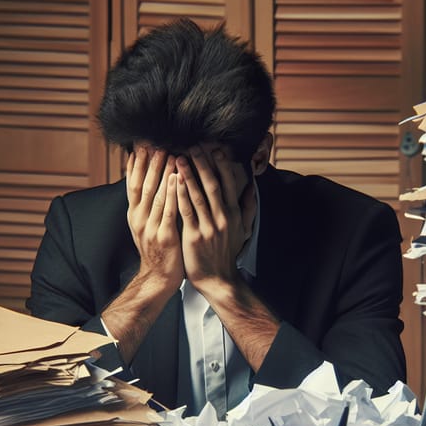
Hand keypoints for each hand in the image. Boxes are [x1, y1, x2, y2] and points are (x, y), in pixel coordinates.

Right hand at [126, 146, 183, 295]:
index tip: (141, 143)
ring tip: (168, 152)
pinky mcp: (164, 237)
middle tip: (155, 141)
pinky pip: (168, 210)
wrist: (158, 280)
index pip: (132, 183)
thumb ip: (147, 206)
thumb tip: (150, 182)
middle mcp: (139, 219)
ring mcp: (150, 228)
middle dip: (148, 162)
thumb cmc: (159, 252)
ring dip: (161, 172)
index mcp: (134, 215)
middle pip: (142, 184)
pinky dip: (172, 193)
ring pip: (155, 194)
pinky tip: (177, 178)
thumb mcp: (147, 226)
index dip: (136, 163)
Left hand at [175, 146, 256, 295]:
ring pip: (198, 195)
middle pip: (213, 185)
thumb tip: (252, 188)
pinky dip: (180, 194)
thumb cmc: (227, 254)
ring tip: (178, 157)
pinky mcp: (194, 236)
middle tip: (193, 146)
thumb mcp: (243, 231)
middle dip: (203, 164)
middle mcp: (223, 218)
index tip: (215, 149)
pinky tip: (173, 181)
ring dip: (188, 174)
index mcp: (234, 214)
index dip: (222, 165)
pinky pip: (186, 210)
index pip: (229, 184)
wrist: (218, 280)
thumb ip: (247, 208)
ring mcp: (209, 227)